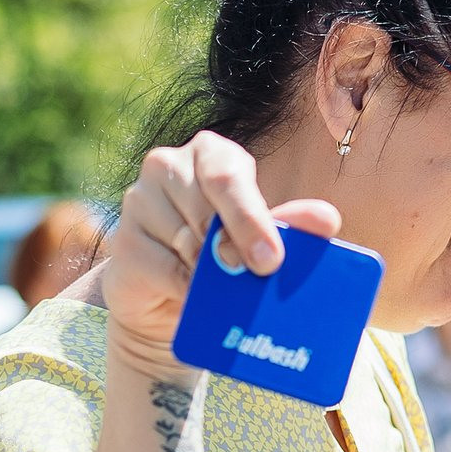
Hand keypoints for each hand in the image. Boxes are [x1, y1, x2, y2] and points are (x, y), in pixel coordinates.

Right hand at [106, 131, 336, 379]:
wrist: (170, 298)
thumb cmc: (222, 255)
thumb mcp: (260, 237)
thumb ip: (290, 225)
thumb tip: (327, 218)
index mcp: (209, 153)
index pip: (227, 176)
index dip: (251, 218)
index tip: (272, 259)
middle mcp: (168, 166)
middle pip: (205, 205)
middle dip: (234, 245)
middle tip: (256, 275)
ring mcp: (138, 201)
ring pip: (184, 240)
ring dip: (211, 270)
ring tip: (226, 287)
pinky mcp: (123, 242)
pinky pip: (162, 269)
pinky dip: (185, 289)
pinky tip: (196, 297)